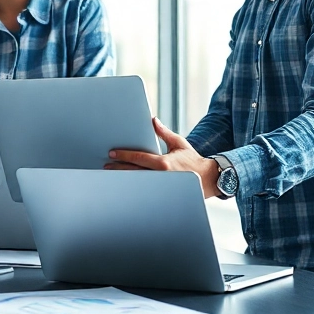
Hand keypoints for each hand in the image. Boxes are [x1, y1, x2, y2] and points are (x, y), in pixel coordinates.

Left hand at [105, 117, 220, 197]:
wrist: (207, 178)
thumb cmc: (192, 159)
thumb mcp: (178, 143)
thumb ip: (164, 133)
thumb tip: (153, 120)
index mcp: (163, 163)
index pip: (139, 158)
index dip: (124, 155)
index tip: (112, 153)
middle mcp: (160, 176)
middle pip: (134, 172)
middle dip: (118, 168)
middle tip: (106, 165)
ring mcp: (161, 186)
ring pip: (137, 182)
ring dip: (124, 179)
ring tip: (111, 176)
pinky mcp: (162, 193)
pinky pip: (145, 189)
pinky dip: (134, 186)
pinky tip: (125, 185)